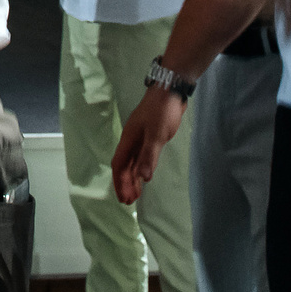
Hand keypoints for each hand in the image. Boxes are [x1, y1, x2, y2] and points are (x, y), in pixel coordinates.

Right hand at [110, 81, 186, 205]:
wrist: (170, 89)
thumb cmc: (161, 111)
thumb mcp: (157, 134)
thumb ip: (149, 156)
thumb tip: (143, 178)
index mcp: (129, 140)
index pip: (119, 165)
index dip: (120, 182)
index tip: (123, 198)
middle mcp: (132, 140)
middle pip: (124, 166)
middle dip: (125, 183)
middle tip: (129, 202)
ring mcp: (141, 138)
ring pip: (133, 162)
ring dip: (133, 178)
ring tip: (136, 194)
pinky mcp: (151, 136)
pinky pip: (141, 157)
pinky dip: (141, 168)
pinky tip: (144, 175)